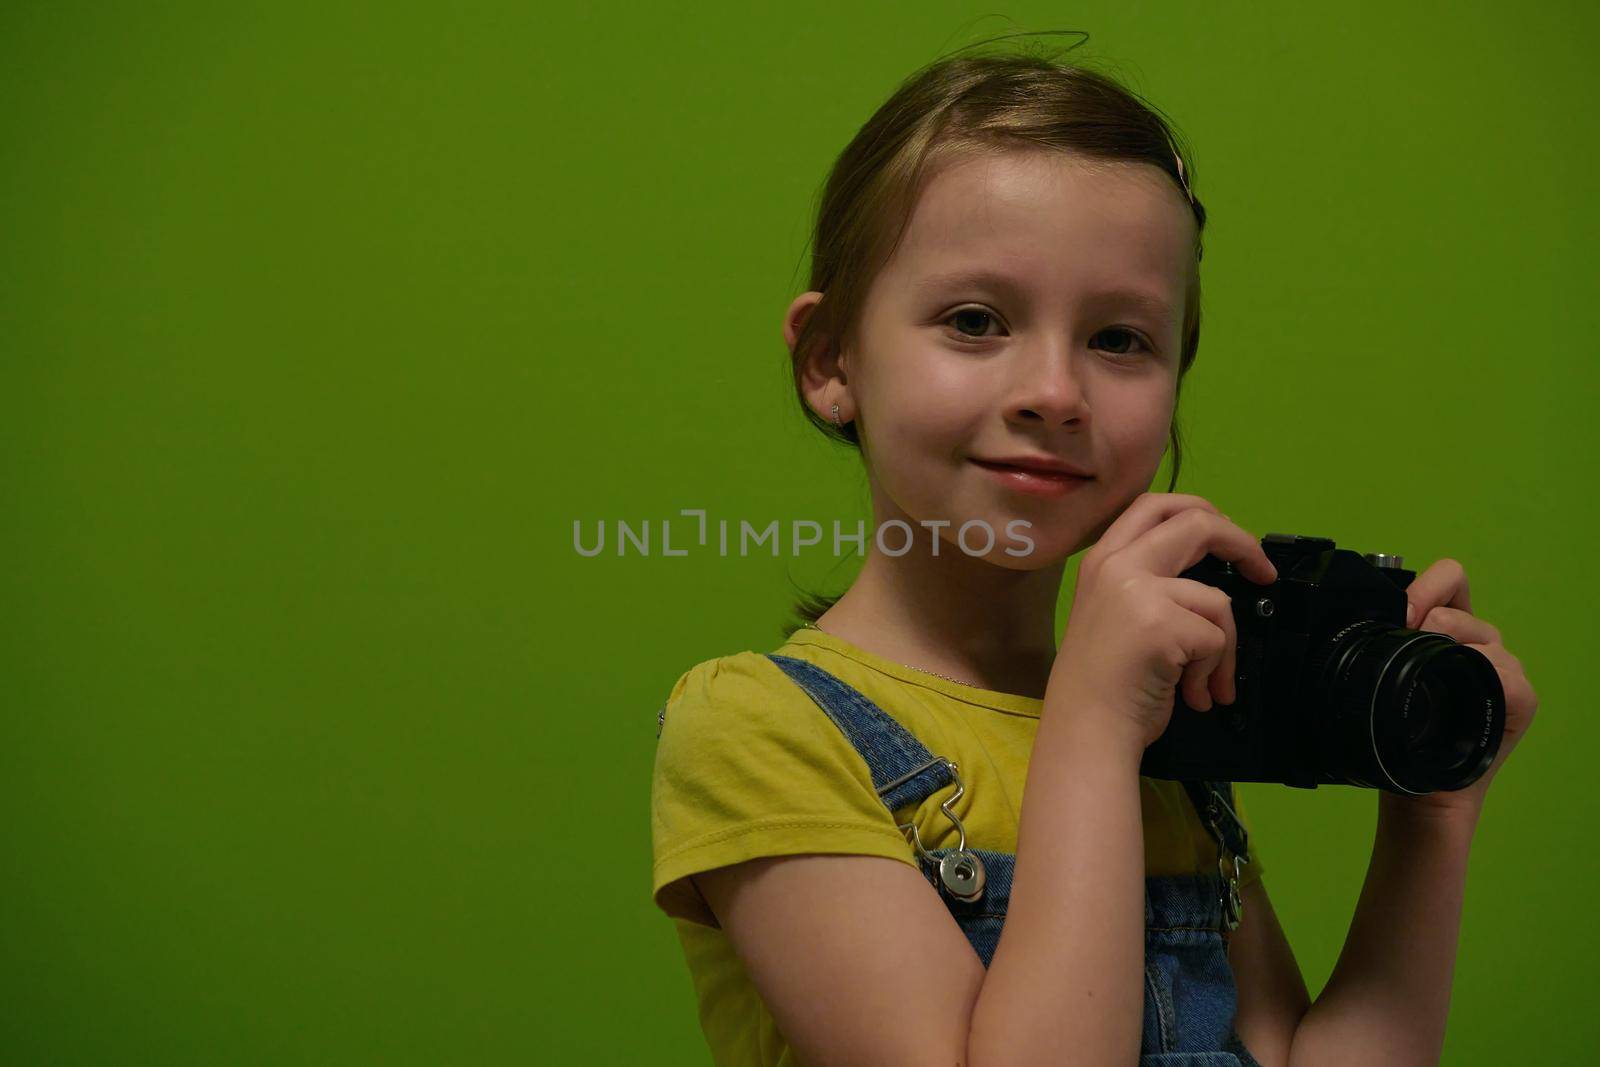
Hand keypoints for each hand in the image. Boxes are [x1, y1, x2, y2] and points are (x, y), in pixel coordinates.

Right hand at [1049, 493, 1279, 751]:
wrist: (1086, 729)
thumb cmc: (1104, 684)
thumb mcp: (1116, 614)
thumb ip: (1148, 583)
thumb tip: (1208, 580)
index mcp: (1103, 559)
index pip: (1155, 505)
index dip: (1200, 512)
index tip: (1226, 539)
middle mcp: (1116, 564)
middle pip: (1196, 522)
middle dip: (1241, 543)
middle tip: (1262, 571)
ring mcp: (1138, 590)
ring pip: (1217, 598)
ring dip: (1224, 648)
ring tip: (1205, 684)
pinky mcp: (1162, 623)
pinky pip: (1218, 638)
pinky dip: (1215, 672)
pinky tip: (1193, 695)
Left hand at [1389, 557, 1538, 818]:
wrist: (1415, 788)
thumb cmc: (1397, 734)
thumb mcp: (1383, 675)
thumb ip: (1386, 640)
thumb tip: (1376, 614)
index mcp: (1445, 632)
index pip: (1450, 579)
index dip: (1423, 589)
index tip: (1401, 616)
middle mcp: (1477, 645)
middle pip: (1458, 605)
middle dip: (1428, 622)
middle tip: (1407, 649)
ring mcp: (1500, 669)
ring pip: (1483, 635)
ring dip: (1450, 652)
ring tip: (1432, 686)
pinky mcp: (1519, 699)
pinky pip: (1508, 676)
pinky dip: (1483, 680)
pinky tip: (1462, 700)